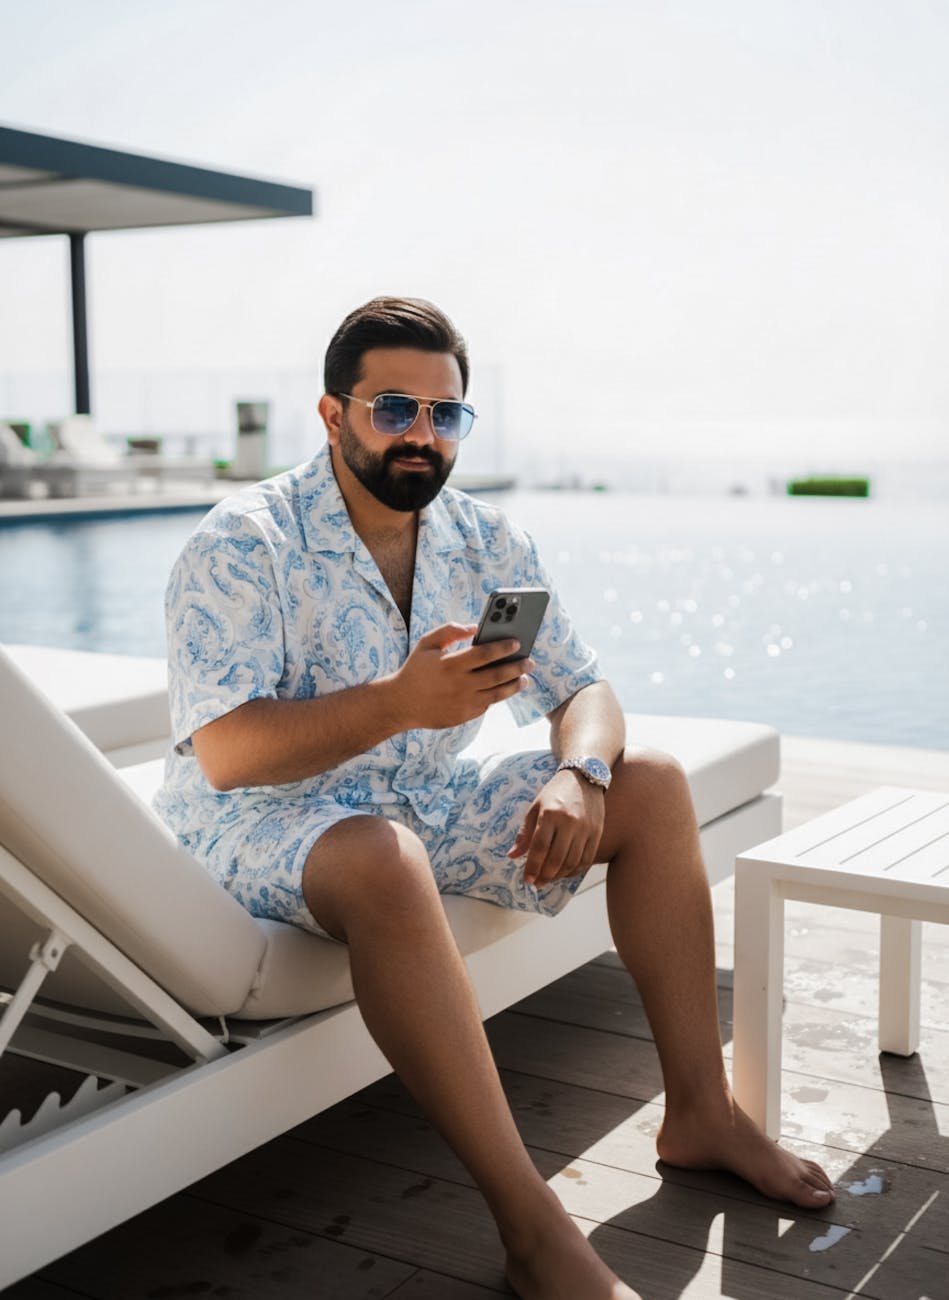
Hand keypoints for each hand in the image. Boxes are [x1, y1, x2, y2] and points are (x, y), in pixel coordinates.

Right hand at [387, 622, 533, 730]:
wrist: (400, 704)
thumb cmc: (416, 669)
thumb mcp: (427, 644)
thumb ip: (449, 631)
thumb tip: (474, 627)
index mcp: (451, 664)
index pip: (485, 654)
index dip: (503, 647)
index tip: (518, 642)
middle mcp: (460, 685)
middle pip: (497, 675)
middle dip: (517, 667)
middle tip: (530, 661)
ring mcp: (464, 703)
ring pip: (497, 694)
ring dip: (514, 685)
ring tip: (524, 678)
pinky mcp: (465, 716)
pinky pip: (487, 704)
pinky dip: (498, 695)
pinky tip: (505, 688)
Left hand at [507, 769, 605, 887]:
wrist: (584, 777)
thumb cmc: (555, 792)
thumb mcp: (535, 807)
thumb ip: (524, 833)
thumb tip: (512, 856)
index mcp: (550, 814)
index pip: (540, 847)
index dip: (532, 867)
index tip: (527, 880)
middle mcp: (569, 822)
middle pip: (557, 858)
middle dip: (545, 876)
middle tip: (536, 884)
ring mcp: (585, 828)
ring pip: (572, 862)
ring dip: (559, 876)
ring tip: (548, 879)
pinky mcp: (597, 832)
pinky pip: (587, 859)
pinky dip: (575, 871)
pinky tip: (565, 874)